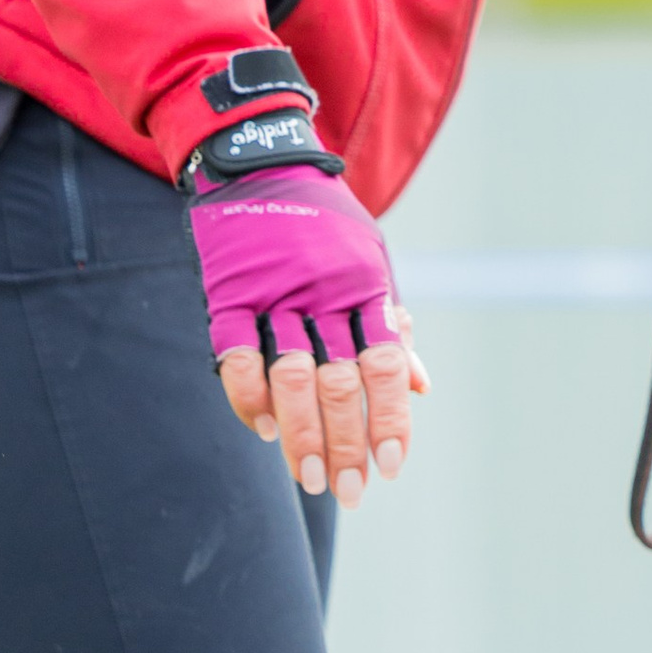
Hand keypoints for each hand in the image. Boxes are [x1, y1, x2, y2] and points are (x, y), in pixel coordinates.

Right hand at [191, 163, 425, 508]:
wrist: (263, 163)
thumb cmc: (326, 223)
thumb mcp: (372, 261)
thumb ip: (389, 325)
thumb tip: (423, 386)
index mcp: (366, 288)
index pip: (386, 365)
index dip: (390, 419)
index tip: (391, 466)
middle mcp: (324, 294)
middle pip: (340, 382)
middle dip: (346, 444)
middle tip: (348, 490)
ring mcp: (274, 293)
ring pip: (290, 377)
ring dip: (300, 434)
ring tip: (308, 478)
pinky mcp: (229, 292)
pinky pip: (237, 354)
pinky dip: (249, 396)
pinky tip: (264, 429)